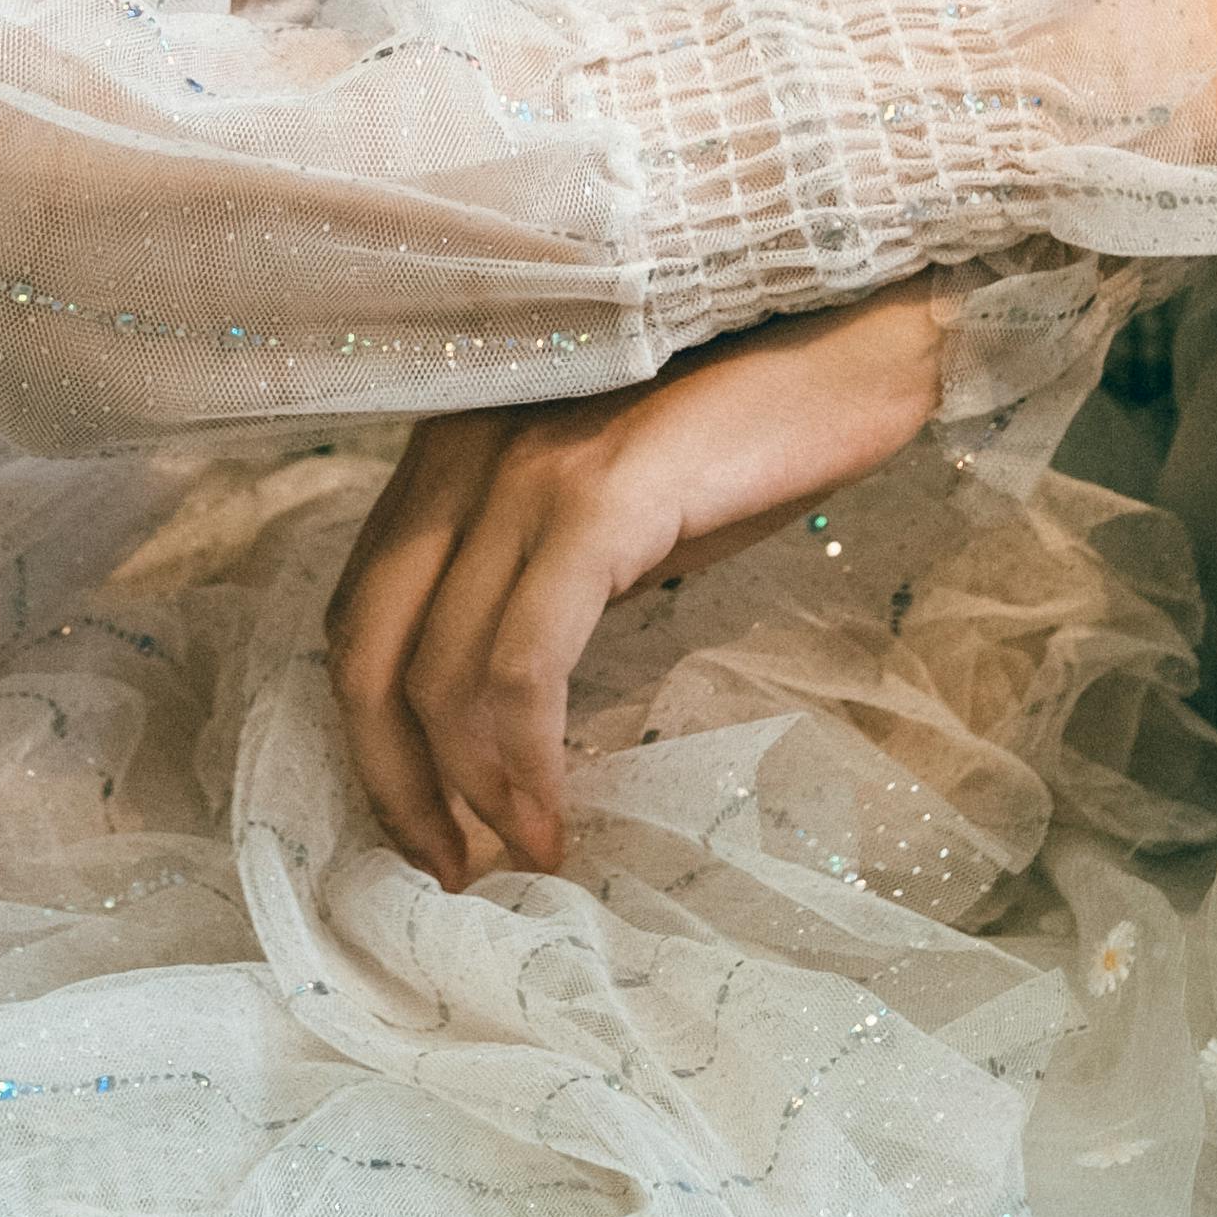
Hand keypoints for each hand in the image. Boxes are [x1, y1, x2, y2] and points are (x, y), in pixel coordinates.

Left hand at [325, 284, 944, 890]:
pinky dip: (522, 755)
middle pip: (367, 649)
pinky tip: (552, 812)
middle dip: (394, 781)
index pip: (359, 614)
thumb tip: (498, 724)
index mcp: (449, 454)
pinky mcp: (597, 496)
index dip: (372, 737)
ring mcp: (522, 471)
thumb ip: (537, 583)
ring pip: (437, 666)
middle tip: (447, 871)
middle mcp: (460, 453)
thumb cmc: (747, 434)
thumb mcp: (614, 512)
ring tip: (517, 857)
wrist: (858, 345)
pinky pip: (524, 658)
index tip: (423, 824)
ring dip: (467, 790)